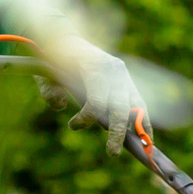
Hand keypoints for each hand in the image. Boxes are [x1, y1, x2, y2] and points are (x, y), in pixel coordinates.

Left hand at [40, 35, 144, 154]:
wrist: (67, 40)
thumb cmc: (53, 60)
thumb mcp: (44, 73)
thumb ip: (50, 91)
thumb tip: (62, 107)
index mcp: (93, 66)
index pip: (97, 101)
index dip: (87, 118)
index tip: (73, 125)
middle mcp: (114, 70)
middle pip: (121, 108)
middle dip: (117, 133)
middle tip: (112, 153)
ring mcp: (124, 75)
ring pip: (137, 106)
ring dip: (139, 129)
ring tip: (144, 148)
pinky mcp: (128, 80)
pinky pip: (140, 104)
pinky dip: (144, 121)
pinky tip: (147, 138)